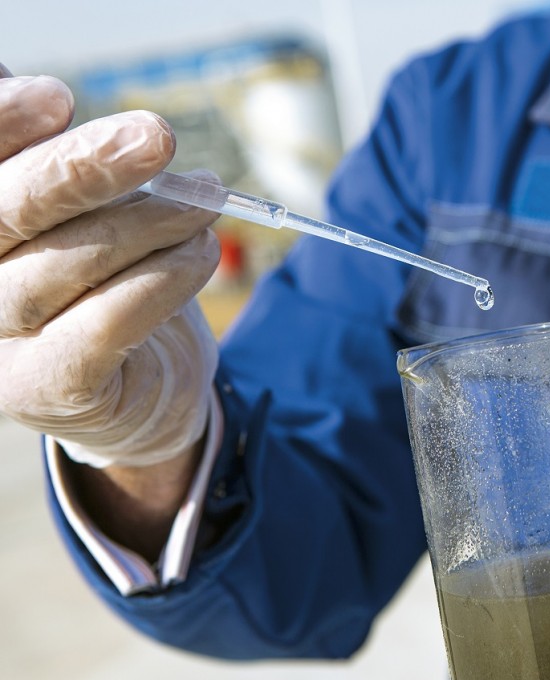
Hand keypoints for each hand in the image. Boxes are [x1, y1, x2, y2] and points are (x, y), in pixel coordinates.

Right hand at [0, 66, 220, 467]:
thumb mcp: (80, 210)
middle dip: (82, 167)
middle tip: (156, 135)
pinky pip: (108, 322)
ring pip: (64, 266)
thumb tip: (55, 96)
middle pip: (4, 214)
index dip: (2, 127)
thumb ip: (61, 162)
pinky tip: (201, 251)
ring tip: (206, 199)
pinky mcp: (51, 389)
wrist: (143, 385)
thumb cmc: (104, 277)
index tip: (58, 97)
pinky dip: (165, 278)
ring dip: (149, 220)